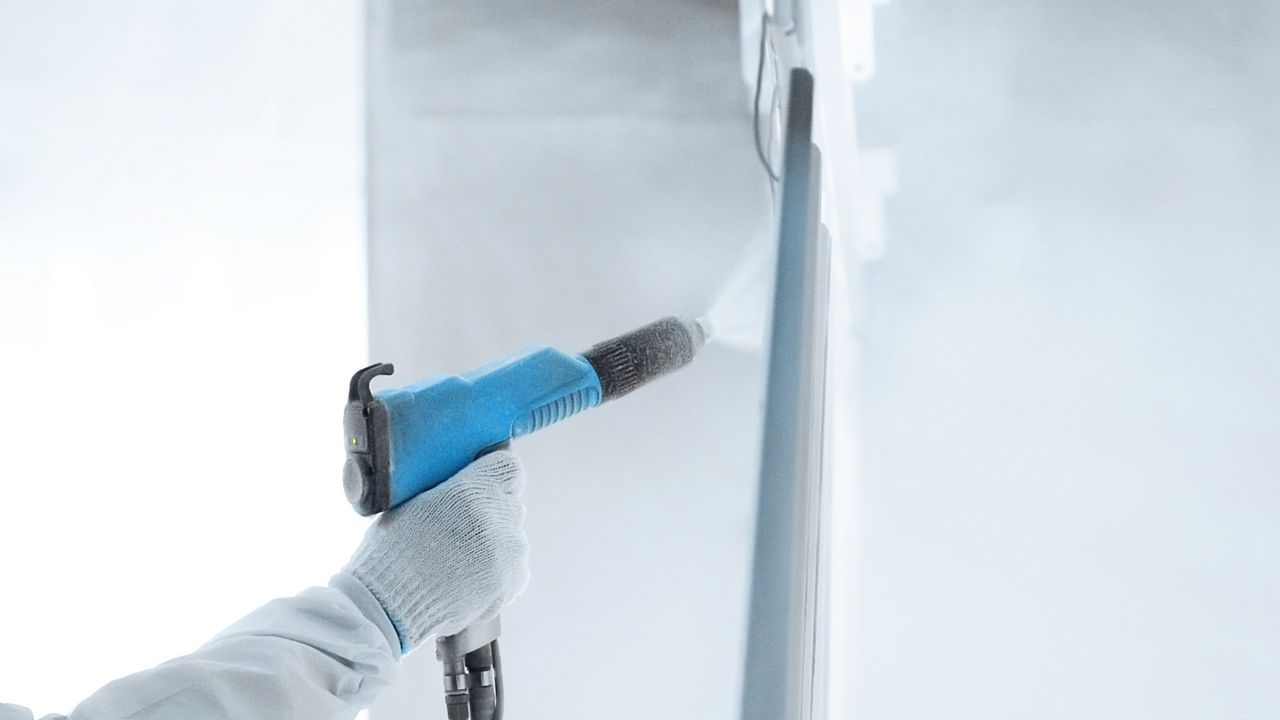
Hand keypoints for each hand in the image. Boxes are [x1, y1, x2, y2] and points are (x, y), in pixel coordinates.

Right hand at [342, 450, 528, 650]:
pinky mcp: (514, 581)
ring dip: (493, 545)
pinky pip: (513, 568)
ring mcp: (510, 551)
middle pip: (508, 503)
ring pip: (511, 537)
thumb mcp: (413, 501)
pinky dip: (496, 572)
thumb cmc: (393, 553)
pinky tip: (466, 579)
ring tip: (458, 562)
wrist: (391, 606)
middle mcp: (499, 517)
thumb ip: (449, 489)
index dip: (493, 476)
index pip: (508, 467)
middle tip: (459, 531)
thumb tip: (463, 483)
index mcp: (473, 490)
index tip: (483, 485)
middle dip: (489, 513)